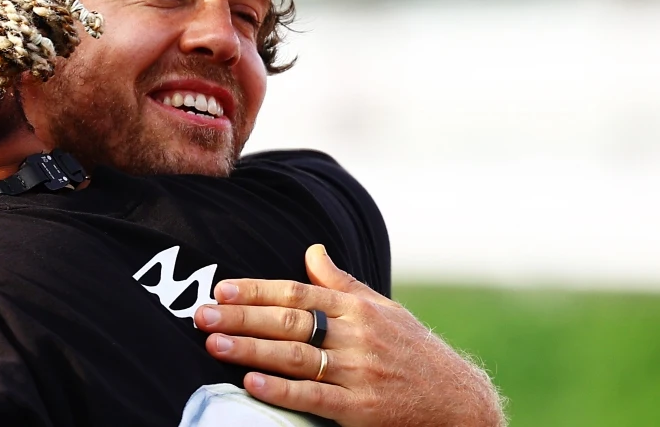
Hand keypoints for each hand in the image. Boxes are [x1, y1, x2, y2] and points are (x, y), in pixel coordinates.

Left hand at [194, 245, 504, 426]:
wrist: (457, 400)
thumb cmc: (413, 351)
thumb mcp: (382, 309)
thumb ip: (342, 283)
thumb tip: (313, 250)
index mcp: (357, 308)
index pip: (297, 292)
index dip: (256, 289)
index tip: (221, 288)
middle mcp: (356, 335)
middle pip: (289, 321)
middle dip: (241, 316)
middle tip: (202, 314)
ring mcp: (357, 372)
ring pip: (295, 356)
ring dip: (251, 349)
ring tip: (214, 344)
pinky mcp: (359, 408)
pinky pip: (313, 397)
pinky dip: (281, 390)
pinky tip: (251, 383)